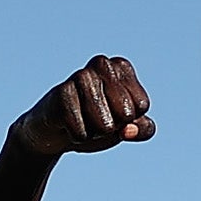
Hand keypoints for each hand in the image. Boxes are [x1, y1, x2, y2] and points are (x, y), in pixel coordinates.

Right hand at [5, 57, 157, 161]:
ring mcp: (80, 76)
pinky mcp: (61, 93)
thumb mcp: (127, 127)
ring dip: (96, 133)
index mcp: (122, 67)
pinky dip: (78, 136)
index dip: (129, 119)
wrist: (57, 131)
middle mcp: (102, 64)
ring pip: (105, 125)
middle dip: (114, 127)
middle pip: (126, 114)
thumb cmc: (97, 122)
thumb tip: (127, 129)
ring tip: (84, 121)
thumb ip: (144, 129)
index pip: (141, 105)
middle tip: (97, 119)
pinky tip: (67, 126)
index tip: (113, 111)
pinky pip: (82, 131)